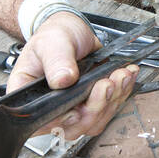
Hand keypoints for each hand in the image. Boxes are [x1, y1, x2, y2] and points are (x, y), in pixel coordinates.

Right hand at [6, 9, 138, 142]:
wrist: (71, 30)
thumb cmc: (53, 36)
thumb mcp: (51, 43)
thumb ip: (56, 61)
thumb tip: (63, 80)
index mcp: (32, 97)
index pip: (41, 122)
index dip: (60, 121)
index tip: (77, 109)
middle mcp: (51, 108)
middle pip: (73, 127)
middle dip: (95, 108)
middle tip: (106, 84)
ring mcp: (73, 108)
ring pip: (94, 121)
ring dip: (112, 100)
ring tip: (120, 75)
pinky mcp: (92, 103)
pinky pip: (108, 109)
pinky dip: (122, 93)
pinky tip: (126, 76)